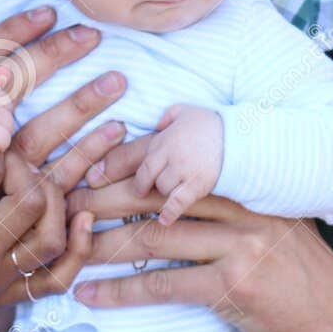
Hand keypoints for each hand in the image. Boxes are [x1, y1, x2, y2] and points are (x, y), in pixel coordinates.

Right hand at [0, 4, 129, 176]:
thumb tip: (27, 43)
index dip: (11, 32)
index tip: (50, 12)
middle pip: (10, 89)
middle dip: (50, 57)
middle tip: (91, 35)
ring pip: (37, 133)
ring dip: (78, 106)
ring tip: (117, 80)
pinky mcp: (23, 196)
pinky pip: (59, 172)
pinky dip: (89, 150)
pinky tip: (117, 129)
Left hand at [64, 180, 332, 331]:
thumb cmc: (301, 277)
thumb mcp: (279, 222)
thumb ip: (241, 202)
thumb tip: (188, 184)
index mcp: (251, 186)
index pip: (178, 166)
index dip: (129, 165)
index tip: (91, 168)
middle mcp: (245, 208)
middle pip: (158, 194)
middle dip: (105, 197)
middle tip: (66, 202)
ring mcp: (240, 246)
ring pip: (154, 237)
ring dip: (103, 244)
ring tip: (69, 248)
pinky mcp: (232, 287)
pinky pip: (163, 285)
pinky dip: (121, 291)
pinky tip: (91, 295)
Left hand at [87, 104, 222, 224]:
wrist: (242, 137)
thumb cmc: (213, 124)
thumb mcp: (186, 111)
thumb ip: (168, 117)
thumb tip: (155, 124)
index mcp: (161, 139)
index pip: (127, 156)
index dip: (107, 168)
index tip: (90, 180)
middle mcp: (168, 156)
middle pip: (140, 178)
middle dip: (124, 190)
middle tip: (112, 198)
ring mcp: (183, 173)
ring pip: (157, 191)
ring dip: (153, 197)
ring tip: (149, 201)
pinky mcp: (198, 186)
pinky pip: (179, 202)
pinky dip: (170, 213)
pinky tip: (164, 220)